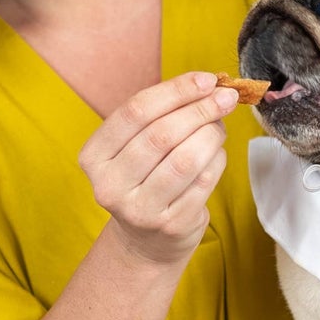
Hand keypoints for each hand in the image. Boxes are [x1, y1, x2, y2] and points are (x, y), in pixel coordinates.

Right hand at [78, 72, 237, 266]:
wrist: (146, 240)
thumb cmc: (145, 178)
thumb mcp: (137, 146)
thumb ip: (163, 114)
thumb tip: (211, 87)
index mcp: (94, 157)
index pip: (135, 112)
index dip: (175, 91)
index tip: (206, 79)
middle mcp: (110, 185)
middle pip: (161, 134)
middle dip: (200, 109)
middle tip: (226, 97)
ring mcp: (139, 210)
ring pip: (185, 159)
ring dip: (211, 134)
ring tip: (220, 125)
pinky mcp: (170, 225)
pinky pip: (203, 181)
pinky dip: (217, 160)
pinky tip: (216, 153)